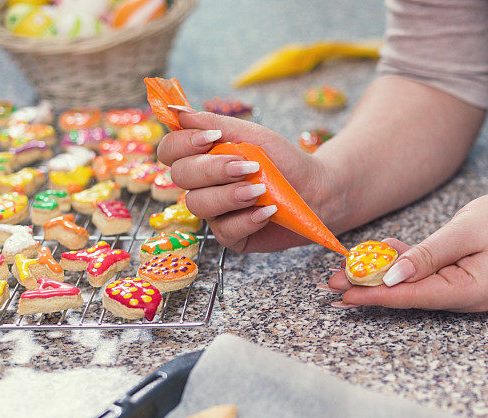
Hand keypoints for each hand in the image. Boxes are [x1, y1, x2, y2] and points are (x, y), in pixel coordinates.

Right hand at [158, 109, 335, 252]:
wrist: (317, 191)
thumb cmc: (284, 162)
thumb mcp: (253, 136)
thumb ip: (215, 123)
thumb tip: (177, 110)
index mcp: (203, 158)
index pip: (170, 150)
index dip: (182, 144)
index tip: (212, 138)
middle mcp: (203, 186)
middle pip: (180, 177)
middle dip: (212, 169)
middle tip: (247, 166)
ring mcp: (215, 213)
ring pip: (198, 205)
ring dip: (229, 195)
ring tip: (259, 190)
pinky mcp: (232, 237)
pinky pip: (224, 231)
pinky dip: (247, 219)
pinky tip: (267, 211)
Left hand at [326, 191, 487, 311]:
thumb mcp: (465, 231)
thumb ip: (428, 255)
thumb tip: (392, 275)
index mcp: (470, 292)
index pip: (412, 296)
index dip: (375, 295)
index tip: (344, 294)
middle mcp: (465, 299)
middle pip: (408, 294)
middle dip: (369, 288)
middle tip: (331, 286)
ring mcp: (463, 291)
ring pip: (413, 284)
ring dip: (381, 275)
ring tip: (345, 272)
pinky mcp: (460, 278)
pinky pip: (426, 274)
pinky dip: (403, 263)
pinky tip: (380, 253)